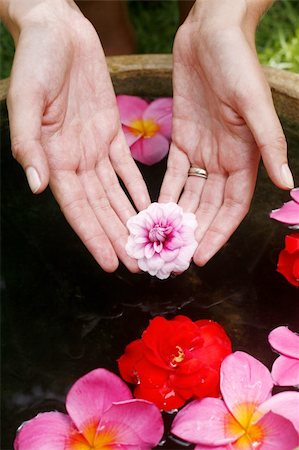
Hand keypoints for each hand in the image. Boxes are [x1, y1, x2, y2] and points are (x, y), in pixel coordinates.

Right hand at [4, 0, 149, 271]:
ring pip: (115, 193)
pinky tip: (148, 206)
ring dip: (129, 218)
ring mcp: (93, 147)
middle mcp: (74, 159)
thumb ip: (28, 142)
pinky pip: (126, 167)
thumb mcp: (26, 98)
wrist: (58, 29)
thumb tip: (37, 185)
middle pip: (100, 208)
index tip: (109, 263)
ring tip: (147, 243)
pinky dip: (136, 187)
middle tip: (138, 264)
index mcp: (53, 157)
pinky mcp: (110, 132)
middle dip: (117, 237)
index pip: (76, 208)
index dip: (93, 236)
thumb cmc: (36, 60)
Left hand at [159, 0, 293, 265]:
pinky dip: (164, 193)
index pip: (232, 207)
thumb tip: (288, 183)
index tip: (200, 257)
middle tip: (174, 258)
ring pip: (189, 194)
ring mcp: (202, 151)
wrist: (210, 33)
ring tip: (160, 242)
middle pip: (208, 207)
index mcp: (244, 157)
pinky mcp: (181, 139)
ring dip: (177, 218)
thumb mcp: (255, 104)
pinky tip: (151, 212)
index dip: (218, 233)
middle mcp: (223, 160)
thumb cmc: (238, 64)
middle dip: (194, 232)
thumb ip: (268, 143)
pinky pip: (172, 173)